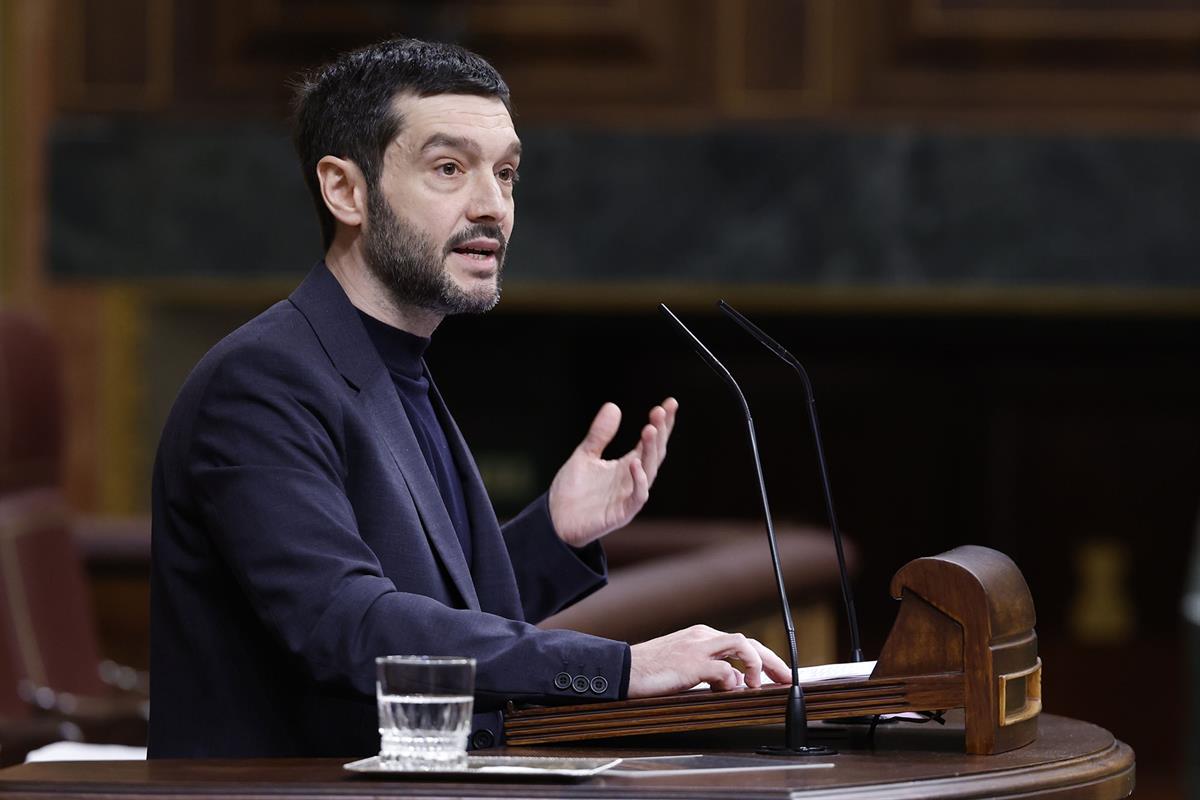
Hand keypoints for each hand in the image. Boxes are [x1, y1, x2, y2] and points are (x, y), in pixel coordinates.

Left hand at [548, 397, 677, 547]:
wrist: (555, 522)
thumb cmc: (572, 491)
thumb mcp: (585, 455)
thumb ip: (600, 434)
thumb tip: (613, 406)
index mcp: (627, 466)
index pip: (650, 442)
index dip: (662, 424)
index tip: (670, 403)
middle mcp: (632, 480)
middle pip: (654, 453)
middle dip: (660, 432)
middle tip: (661, 410)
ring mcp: (629, 497)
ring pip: (649, 471)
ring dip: (651, 450)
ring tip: (650, 428)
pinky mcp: (622, 513)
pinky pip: (637, 497)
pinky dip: (639, 481)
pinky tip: (635, 463)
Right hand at [627, 625, 791, 698]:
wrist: (621, 671)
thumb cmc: (648, 672)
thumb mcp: (683, 669)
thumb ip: (709, 673)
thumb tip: (734, 683)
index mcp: (700, 637)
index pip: (740, 643)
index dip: (764, 659)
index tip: (776, 675)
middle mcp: (702, 637)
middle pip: (749, 643)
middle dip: (772, 661)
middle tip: (786, 680)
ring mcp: (698, 647)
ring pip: (743, 646)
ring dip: (757, 666)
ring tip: (757, 687)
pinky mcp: (692, 663)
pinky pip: (725, 670)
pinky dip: (733, 682)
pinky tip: (729, 693)